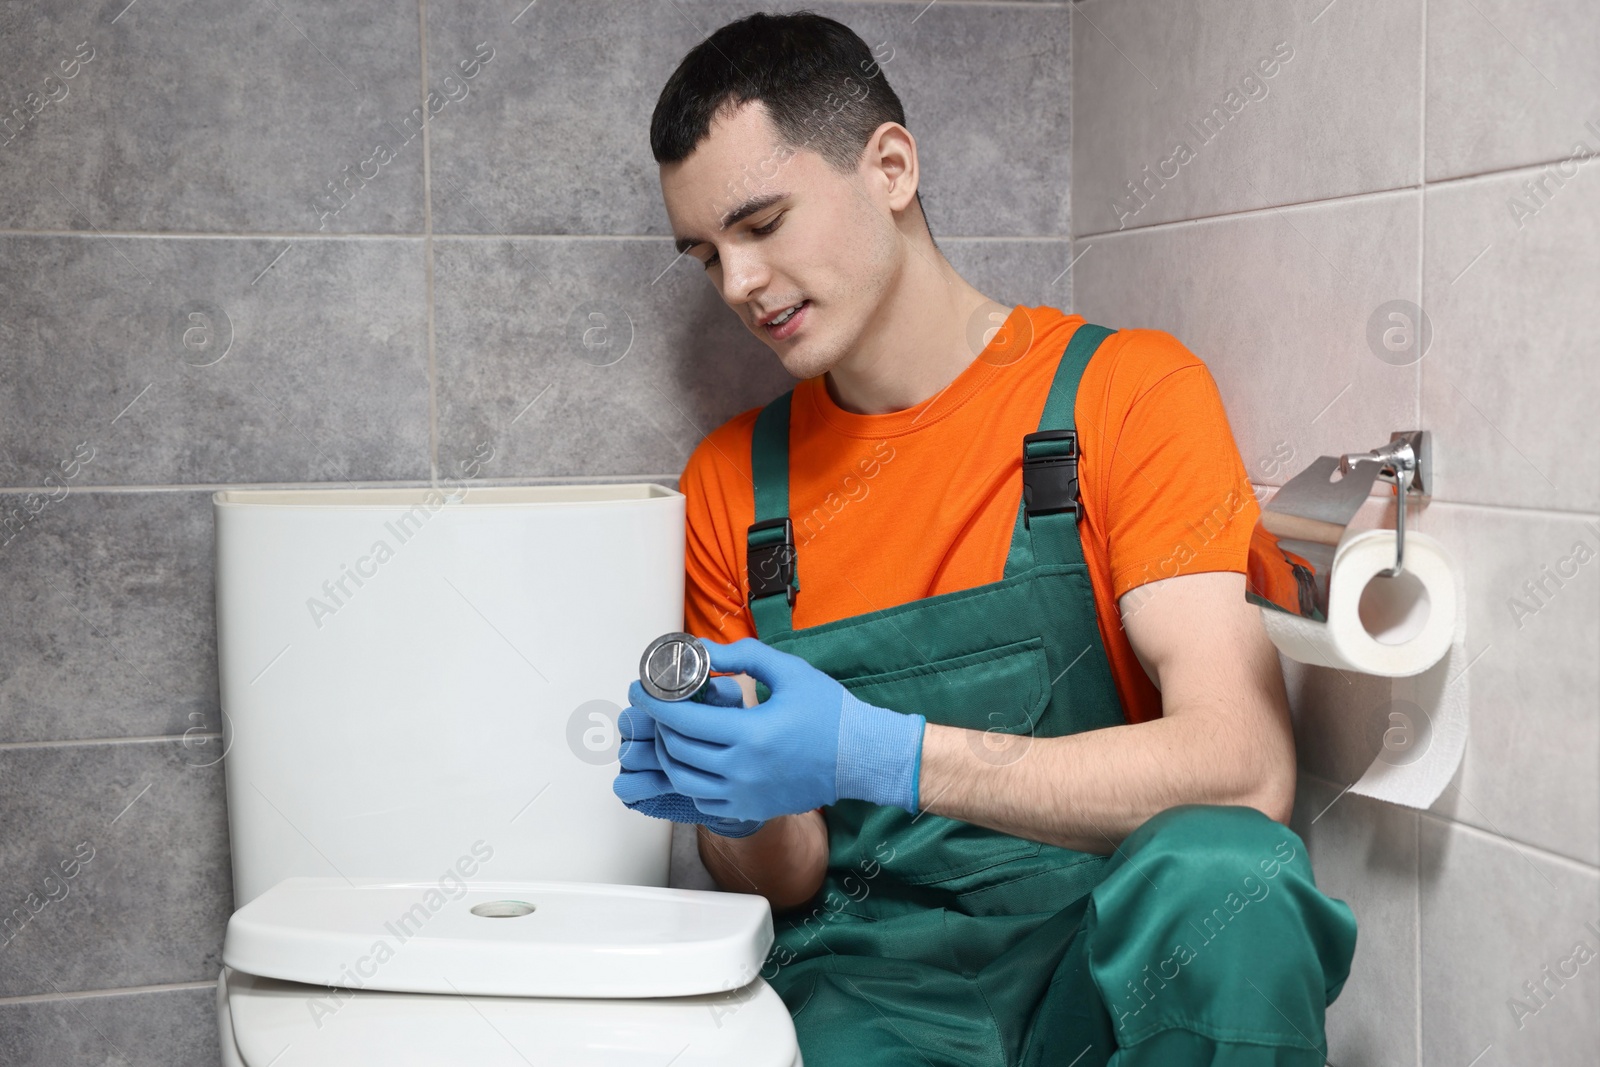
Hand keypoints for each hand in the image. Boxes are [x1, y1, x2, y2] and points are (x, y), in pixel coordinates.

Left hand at [637, 636, 925, 823]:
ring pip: (682, 779)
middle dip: (658, 725)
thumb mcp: (788, 671)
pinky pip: (702, 798)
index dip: (654, 703)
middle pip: (676, 749)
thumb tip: (701, 651)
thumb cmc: (830, 712)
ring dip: (668, 754)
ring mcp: (745, 795)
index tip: (640, 689)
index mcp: (751, 734)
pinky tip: (693, 758)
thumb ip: (742, 656)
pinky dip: (687, 778)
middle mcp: (743, 770)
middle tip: (656, 706)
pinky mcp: (750, 808)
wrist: (862, 758)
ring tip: (671, 732)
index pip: (683, 719)